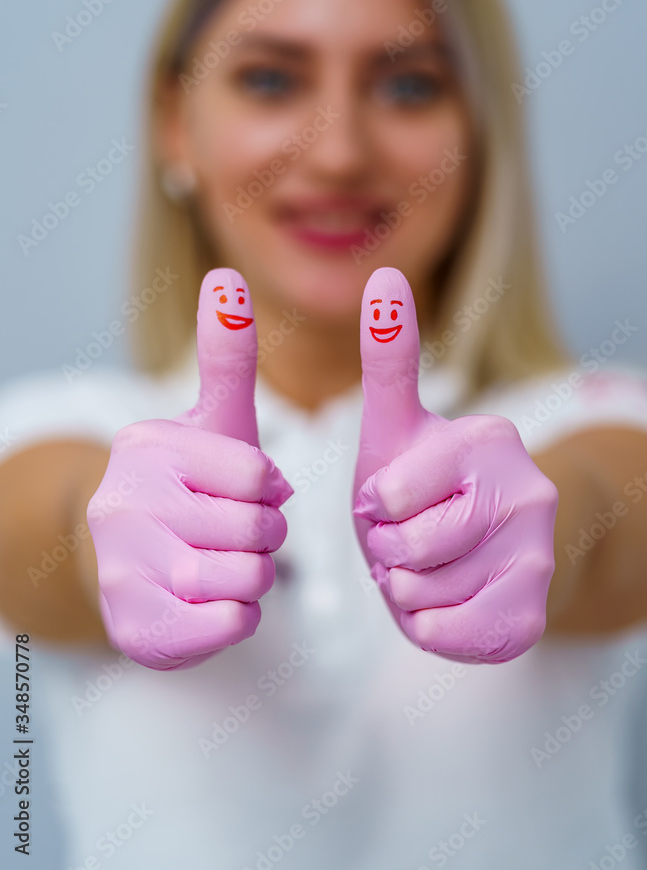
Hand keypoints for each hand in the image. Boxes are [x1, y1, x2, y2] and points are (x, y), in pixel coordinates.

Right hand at [87, 268, 292, 670]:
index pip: (257, 475)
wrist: (134, 560)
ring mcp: (121, 569)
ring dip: (253, 577)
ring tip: (224, 564)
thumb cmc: (194, 484)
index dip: (268, 491)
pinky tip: (209, 598)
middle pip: (256, 531)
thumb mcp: (215, 421)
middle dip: (264, 536)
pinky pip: (229, 625)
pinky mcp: (132, 627)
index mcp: (147, 447)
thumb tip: (227, 276)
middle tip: (235, 532)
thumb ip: (226, 355)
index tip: (245, 492)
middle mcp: (121, 504)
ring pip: (246, 580)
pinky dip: (236, 615)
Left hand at [352, 267, 557, 662]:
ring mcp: (538, 554)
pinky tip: (442, 599)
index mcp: (487, 440)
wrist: (486, 545)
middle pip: (407, 549)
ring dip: (403, 589)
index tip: (391, 497)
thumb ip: (389, 355)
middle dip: (386, 550)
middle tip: (407, 536)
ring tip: (425, 566)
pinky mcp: (535, 611)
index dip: (375, 507)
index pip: (390, 496)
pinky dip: (427, 625)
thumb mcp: (396, 422)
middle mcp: (527, 491)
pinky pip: (448, 634)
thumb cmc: (425, 483)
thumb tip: (383, 273)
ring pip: (422, 596)